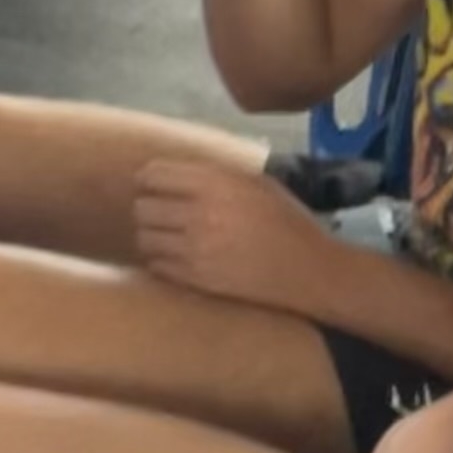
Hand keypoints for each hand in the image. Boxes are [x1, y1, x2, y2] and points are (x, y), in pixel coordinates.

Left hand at [133, 156, 343, 315]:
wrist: (311, 271)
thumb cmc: (289, 222)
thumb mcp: (259, 183)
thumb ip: (218, 175)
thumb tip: (179, 173)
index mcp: (216, 184)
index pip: (153, 175)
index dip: (149, 179)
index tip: (154, 185)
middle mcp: (200, 214)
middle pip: (142, 207)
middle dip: (148, 208)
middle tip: (161, 214)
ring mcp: (195, 249)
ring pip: (144, 238)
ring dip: (152, 235)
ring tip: (168, 237)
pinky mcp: (196, 279)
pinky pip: (157, 265)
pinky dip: (161, 260)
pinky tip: (178, 258)